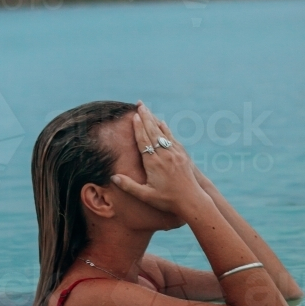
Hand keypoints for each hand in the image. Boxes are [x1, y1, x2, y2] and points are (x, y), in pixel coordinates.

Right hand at [111, 102, 210, 221]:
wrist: (192, 201)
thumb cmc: (167, 200)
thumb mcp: (146, 195)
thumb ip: (129, 186)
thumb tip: (113, 177)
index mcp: (153, 163)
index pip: (143, 141)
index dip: (138, 127)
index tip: (134, 116)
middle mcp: (164, 155)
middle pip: (152, 132)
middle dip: (145, 117)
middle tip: (139, 104)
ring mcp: (174, 153)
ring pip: (162, 133)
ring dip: (154, 120)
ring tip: (147, 110)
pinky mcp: (182, 155)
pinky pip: (172, 138)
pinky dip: (165, 129)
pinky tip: (162, 123)